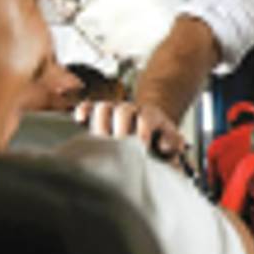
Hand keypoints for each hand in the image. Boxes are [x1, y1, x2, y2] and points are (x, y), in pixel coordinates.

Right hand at [73, 100, 188, 160]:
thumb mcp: (171, 140)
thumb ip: (173, 142)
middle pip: (123, 111)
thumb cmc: (158, 139)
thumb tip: (164, 145)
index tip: (141, 147)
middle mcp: (130, 109)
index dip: (143, 131)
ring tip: (99, 141)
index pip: (146, 118)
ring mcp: (113, 110)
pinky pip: (87, 107)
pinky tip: (80, 121)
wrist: (148, 127)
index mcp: (151, 115)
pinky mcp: (97, 113)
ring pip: (104, 107)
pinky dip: (83, 111)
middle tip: (119, 147)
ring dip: (100, 123)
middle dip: (120, 129)